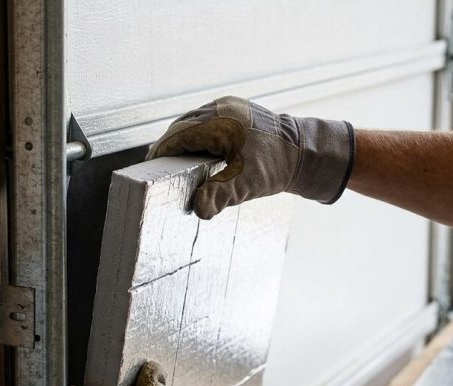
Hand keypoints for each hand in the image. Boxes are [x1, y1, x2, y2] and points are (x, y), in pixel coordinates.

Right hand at [147, 96, 354, 218]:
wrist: (305, 152)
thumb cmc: (277, 166)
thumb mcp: (248, 184)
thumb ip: (220, 195)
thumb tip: (198, 209)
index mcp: (219, 121)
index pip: (178, 134)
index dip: (160, 151)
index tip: (148, 168)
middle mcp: (221, 109)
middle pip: (182, 128)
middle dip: (168, 148)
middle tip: (156, 171)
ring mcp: (228, 108)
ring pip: (193, 124)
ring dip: (182, 142)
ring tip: (172, 165)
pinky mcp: (234, 113)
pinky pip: (206, 123)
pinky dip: (196, 138)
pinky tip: (194, 156)